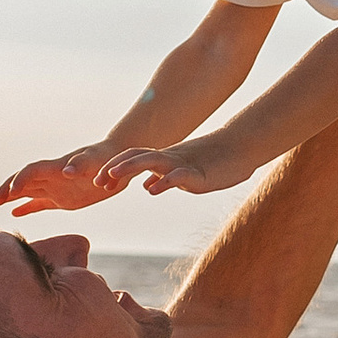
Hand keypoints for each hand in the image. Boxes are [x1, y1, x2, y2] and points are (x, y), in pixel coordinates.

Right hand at [0, 149, 127, 215]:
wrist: (121, 160)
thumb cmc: (109, 159)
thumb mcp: (97, 161)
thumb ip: (81, 165)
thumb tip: (67, 171)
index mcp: (58, 166)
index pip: (31, 171)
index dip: (19, 181)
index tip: (9, 194)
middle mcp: (53, 176)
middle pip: (23, 180)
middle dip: (6, 189)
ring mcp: (56, 186)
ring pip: (27, 191)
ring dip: (10, 197)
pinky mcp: (64, 198)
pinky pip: (41, 202)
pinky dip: (27, 207)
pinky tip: (14, 213)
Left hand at [96, 141, 242, 197]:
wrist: (242, 148)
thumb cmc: (215, 162)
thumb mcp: (185, 174)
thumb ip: (165, 178)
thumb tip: (147, 186)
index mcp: (165, 160)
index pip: (134, 159)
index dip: (115, 168)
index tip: (98, 182)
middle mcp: (170, 158)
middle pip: (136, 157)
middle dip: (114, 167)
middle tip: (96, 180)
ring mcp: (183, 164)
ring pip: (151, 161)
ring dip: (129, 167)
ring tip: (111, 176)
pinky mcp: (198, 173)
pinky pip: (178, 176)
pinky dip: (164, 181)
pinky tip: (153, 190)